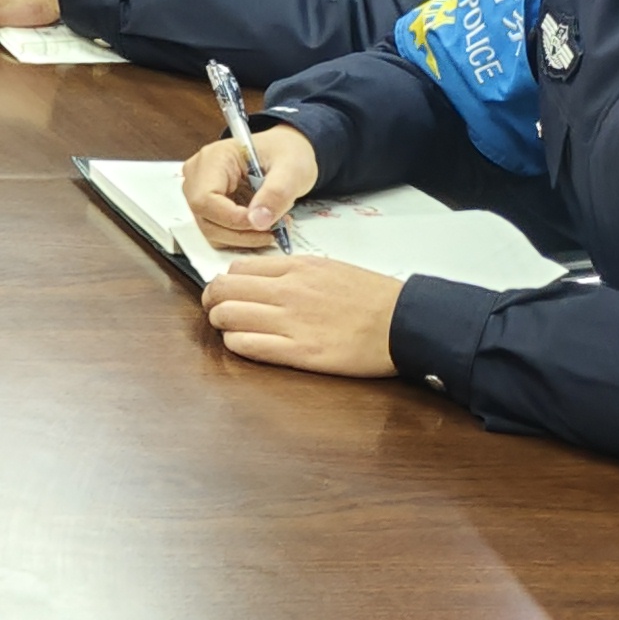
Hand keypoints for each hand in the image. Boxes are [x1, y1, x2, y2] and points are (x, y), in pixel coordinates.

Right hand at [179, 126, 320, 244]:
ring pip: (211, 230)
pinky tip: (262, 225)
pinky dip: (242, 237)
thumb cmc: (287, 152)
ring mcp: (200, 191)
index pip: (206, 198)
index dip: (232, 218)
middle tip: (275, 228)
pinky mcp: (208, 206)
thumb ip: (276, 193)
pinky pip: (218, 232)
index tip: (264, 222)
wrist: (286, 154)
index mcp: (214, 158)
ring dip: (244, 237)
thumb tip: (257, 220)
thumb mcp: (292, 169)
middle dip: (242, 232)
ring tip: (273, 226)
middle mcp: (199, 174)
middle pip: (206, 218)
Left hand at [203, 253, 402, 376]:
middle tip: (218, 311)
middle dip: (213, 301)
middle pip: (223, 290)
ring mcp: (291, 321)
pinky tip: (245, 345)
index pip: (237, 269)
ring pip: (227, 316)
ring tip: (231, 330)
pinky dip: (236, 344)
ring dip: (221, 323)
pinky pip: (247, 345)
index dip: (225, 282)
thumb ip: (294, 272)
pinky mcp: (299, 352)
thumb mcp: (330, 268)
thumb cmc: (373, 297)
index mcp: (297, 267)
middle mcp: (288, 290)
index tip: (228, 292)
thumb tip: (264, 279)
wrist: (405, 322)